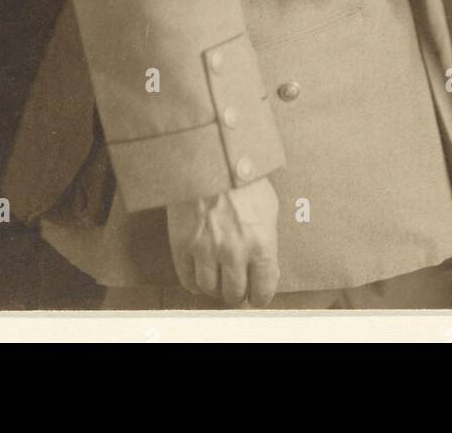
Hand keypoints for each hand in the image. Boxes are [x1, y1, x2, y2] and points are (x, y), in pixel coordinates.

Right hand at [166, 177, 279, 307]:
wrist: (210, 156)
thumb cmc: (242, 177)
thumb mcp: (268, 206)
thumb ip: (268, 239)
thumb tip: (268, 265)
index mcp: (261, 243)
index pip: (263, 289)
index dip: (260, 296)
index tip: (256, 295)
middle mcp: (234, 252)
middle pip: (234, 293)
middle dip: (237, 293)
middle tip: (236, 287)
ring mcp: (206, 249)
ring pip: (210, 289)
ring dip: (215, 288)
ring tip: (218, 280)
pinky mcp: (183, 244)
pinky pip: (186, 278)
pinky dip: (193, 282)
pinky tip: (198, 276)